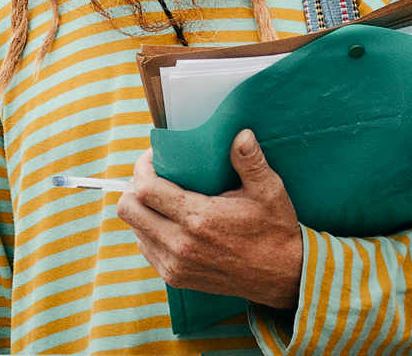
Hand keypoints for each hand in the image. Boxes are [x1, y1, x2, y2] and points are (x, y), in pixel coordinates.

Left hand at [116, 129, 303, 309]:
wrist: (283, 276)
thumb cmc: (275, 230)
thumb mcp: (270, 191)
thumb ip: (251, 162)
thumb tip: (241, 134)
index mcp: (199, 219)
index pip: (146, 190)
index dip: (142, 168)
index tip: (154, 157)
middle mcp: (181, 245)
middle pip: (129, 210)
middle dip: (135, 187)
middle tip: (155, 176)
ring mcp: (175, 265)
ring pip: (134, 230)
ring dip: (143, 210)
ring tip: (163, 197)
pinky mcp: (176, 277)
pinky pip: (145, 248)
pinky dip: (149, 231)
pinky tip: (170, 220)